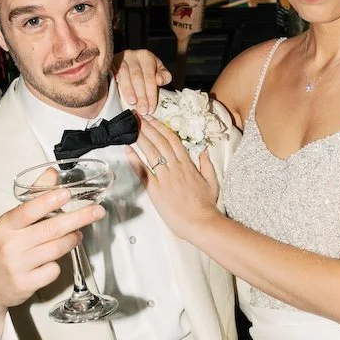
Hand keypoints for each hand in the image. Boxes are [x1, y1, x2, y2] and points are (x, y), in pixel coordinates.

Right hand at [0, 186, 105, 339]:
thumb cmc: (1, 250)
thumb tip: (51, 174)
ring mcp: (18, 265)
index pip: (29, 210)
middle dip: (78, 219)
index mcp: (5, 225)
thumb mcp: (10, 224)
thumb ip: (33, 199)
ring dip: (71, 240)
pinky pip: (53, 270)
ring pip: (56, 249)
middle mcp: (10, 244)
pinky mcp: (26, 284)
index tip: (68, 194)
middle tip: (96, 212)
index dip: (49, 201)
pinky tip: (50, 262)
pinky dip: (57, 265)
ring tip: (77, 235)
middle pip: (51, 229)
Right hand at [112, 49, 171, 114]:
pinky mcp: (111, 62)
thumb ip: (164, 76)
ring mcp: (120, 58)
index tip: (151, 108)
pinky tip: (116, 88)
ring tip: (132, 102)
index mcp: (146, 57)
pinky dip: (114, 79)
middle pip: (137, 77)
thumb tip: (159, 80)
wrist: (132, 62)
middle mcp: (133, 56)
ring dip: (128, 90)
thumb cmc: (147, 70)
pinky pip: (112, 71)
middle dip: (141, 95)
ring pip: (124, 74)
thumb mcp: (159, 71)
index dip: (151, 94)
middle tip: (143, 110)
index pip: (149, 77)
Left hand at [127, 114, 219, 240]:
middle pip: (160, 142)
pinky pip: (144, 172)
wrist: (200, 222)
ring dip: (141, 138)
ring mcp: (165, 179)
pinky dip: (135, 161)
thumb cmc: (206, 205)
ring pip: (151, 153)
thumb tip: (204, 151)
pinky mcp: (156, 191)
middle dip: (148, 127)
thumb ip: (207, 165)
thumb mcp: (212, 181)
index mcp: (188, 164)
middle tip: (137, 117)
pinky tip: (127, 151)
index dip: (161, 127)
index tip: (152, 119)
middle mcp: (175, 168)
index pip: (173, 140)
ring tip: (131, 127)